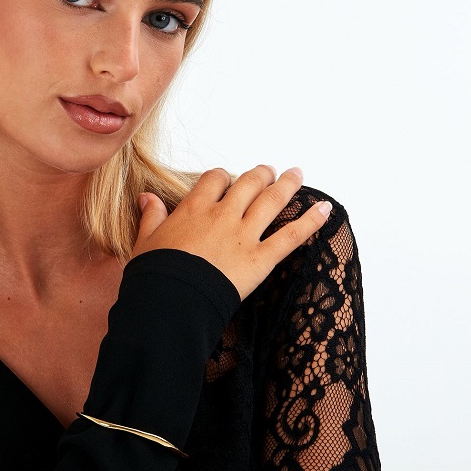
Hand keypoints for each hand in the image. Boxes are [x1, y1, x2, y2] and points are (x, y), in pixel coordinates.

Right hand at [131, 165, 331, 300]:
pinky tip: (325, 209)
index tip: (227, 180)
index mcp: (194, 208)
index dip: (223, 177)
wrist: (170, 300)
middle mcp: (223, 215)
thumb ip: (151, 215)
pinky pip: (291, 236)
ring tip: (297, 174)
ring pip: (272, 201)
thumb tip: (146, 197)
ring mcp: (244, 235)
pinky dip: (311, 221)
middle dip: (261, 174)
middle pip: (248, 184)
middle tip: (269, 171)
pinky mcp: (261, 258)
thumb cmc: (155, 273)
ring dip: (287, 185)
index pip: (215, 180)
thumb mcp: (145, 240)